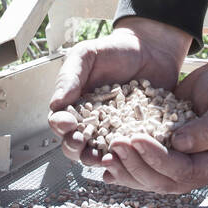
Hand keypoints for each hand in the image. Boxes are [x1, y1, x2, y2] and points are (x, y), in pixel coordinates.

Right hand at [47, 17, 189, 166]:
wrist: (151, 49)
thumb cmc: (115, 50)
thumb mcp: (87, 55)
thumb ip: (70, 76)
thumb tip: (55, 103)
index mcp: (75, 105)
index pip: (60, 122)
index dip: (60, 126)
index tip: (66, 123)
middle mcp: (92, 123)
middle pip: (76, 144)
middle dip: (75, 147)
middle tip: (80, 142)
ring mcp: (114, 132)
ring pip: (99, 154)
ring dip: (97, 159)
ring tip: (101, 156)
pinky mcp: (136, 136)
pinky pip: (129, 152)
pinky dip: (126, 157)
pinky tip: (127, 154)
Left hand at [101, 26, 207, 193]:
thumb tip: (181, 144)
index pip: (184, 171)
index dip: (159, 158)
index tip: (137, 139)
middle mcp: (199, 170)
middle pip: (164, 180)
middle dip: (137, 165)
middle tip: (115, 144)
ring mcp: (181, 164)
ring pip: (150, 178)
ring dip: (127, 168)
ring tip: (105, 155)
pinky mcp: (167, 153)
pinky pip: (145, 166)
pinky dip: (126, 165)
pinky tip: (105, 159)